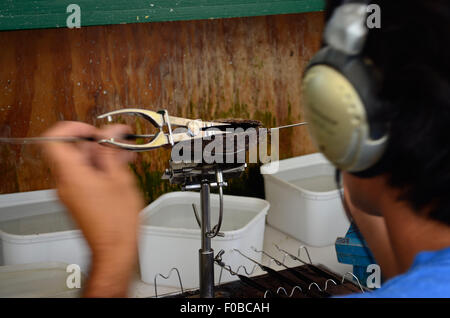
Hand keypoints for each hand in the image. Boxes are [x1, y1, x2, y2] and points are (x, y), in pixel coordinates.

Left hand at [42, 121, 143, 296]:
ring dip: (101, 155)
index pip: (54, 139)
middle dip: (96, 142)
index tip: (93, 130)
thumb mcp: (120, 179)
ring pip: (80, 162)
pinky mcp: (78, 198)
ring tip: (124, 155)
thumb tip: (110, 132)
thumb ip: (111, 152)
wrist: (115, 248)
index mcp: (71, 175)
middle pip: (71, 150)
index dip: (73, 128)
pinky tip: (120, 169)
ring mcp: (70, 192)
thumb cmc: (117, 222)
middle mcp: (65, 183)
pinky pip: (84, 175)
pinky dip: (100, 168)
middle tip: (118, 141)